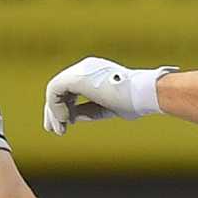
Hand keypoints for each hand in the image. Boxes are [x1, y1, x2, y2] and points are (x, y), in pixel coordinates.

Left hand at [42, 56, 176, 134]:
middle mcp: (85, 68)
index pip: (71, 88)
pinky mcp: (76, 77)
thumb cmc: (132, 101)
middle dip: (54, 110)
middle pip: (61, 88)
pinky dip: (56, 108)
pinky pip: (55, 92)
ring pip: (55, 90)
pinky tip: (65, 120)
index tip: (66, 124)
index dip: (65, 106)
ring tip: (58, 130)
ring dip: (54, 112)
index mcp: (94, 72)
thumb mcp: (105, 107)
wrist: (143, 93)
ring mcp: (80, 70)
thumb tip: (70, 117)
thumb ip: (87, 110)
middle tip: (54, 129)